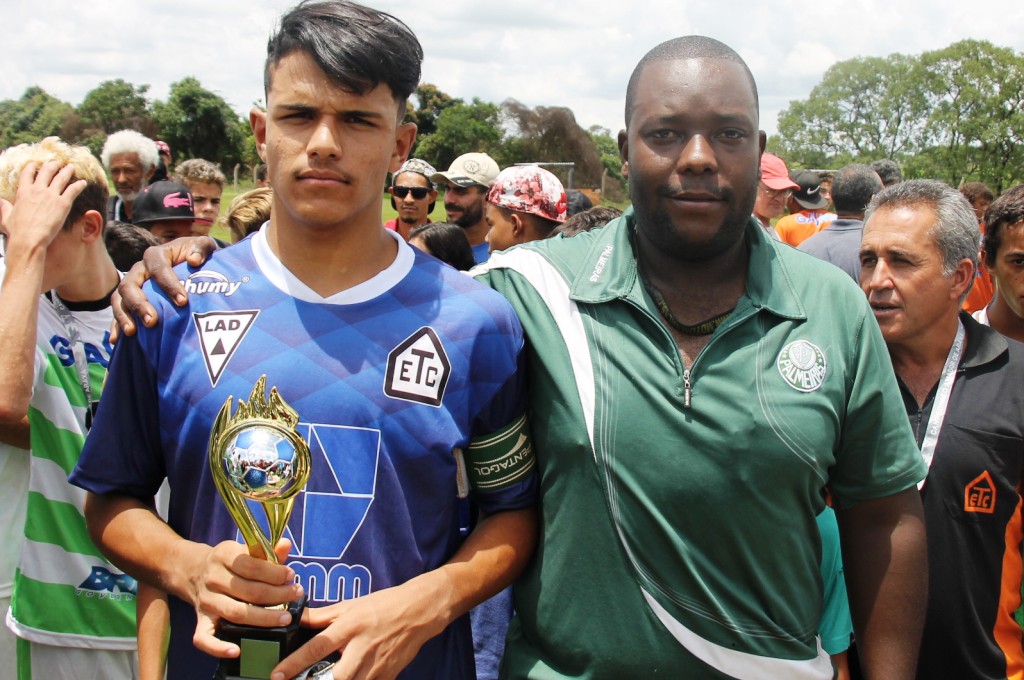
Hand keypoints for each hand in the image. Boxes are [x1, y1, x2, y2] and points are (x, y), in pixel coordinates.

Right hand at [0, 160, 85, 249]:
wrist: (29, 238)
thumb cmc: (17, 231)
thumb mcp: (6, 216)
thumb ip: (5, 207)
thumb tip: (1, 201)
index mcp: (23, 191)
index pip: (27, 173)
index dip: (32, 166)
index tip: (36, 163)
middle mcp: (38, 189)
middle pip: (46, 171)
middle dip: (53, 165)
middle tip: (58, 162)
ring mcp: (51, 195)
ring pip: (61, 178)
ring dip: (67, 171)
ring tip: (72, 167)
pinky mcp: (63, 203)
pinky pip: (73, 190)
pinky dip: (79, 185)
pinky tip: (83, 183)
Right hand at [110, 235, 216, 340]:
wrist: (190, 261)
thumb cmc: (197, 255)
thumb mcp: (202, 246)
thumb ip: (200, 248)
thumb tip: (194, 260)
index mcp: (156, 255)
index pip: (158, 268)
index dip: (169, 284)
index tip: (183, 301)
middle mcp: (139, 270)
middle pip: (130, 285)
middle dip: (139, 304)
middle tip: (152, 321)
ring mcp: (132, 285)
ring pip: (119, 299)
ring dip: (124, 316)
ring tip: (132, 332)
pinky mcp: (129, 300)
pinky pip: (118, 312)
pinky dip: (116, 325)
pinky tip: (116, 341)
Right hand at [188, 539, 304, 658]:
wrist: (193, 570)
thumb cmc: (229, 562)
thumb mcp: (245, 550)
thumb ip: (267, 551)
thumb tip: (285, 545)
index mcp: (223, 555)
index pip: (252, 565)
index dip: (274, 572)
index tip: (291, 575)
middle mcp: (212, 578)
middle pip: (248, 591)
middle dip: (278, 594)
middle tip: (296, 594)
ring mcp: (206, 601)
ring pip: (236, 613)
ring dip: (264, 618)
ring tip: (286, 618)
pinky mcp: (200, 620)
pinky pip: (204, 638)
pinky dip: (218, 647)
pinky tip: (237, 651)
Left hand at [271, 581, 444, 679]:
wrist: (419, 610)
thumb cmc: (383, 605)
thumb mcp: (350, 605)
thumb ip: (321, 616)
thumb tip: (295, 618)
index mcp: (350, 626)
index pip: (317, 647)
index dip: (294, 662)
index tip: (277, 675)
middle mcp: (362, 647)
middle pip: (338, 678)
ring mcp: (378, 665)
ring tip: (326, 678)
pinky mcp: (389, 676)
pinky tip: (354, 678)